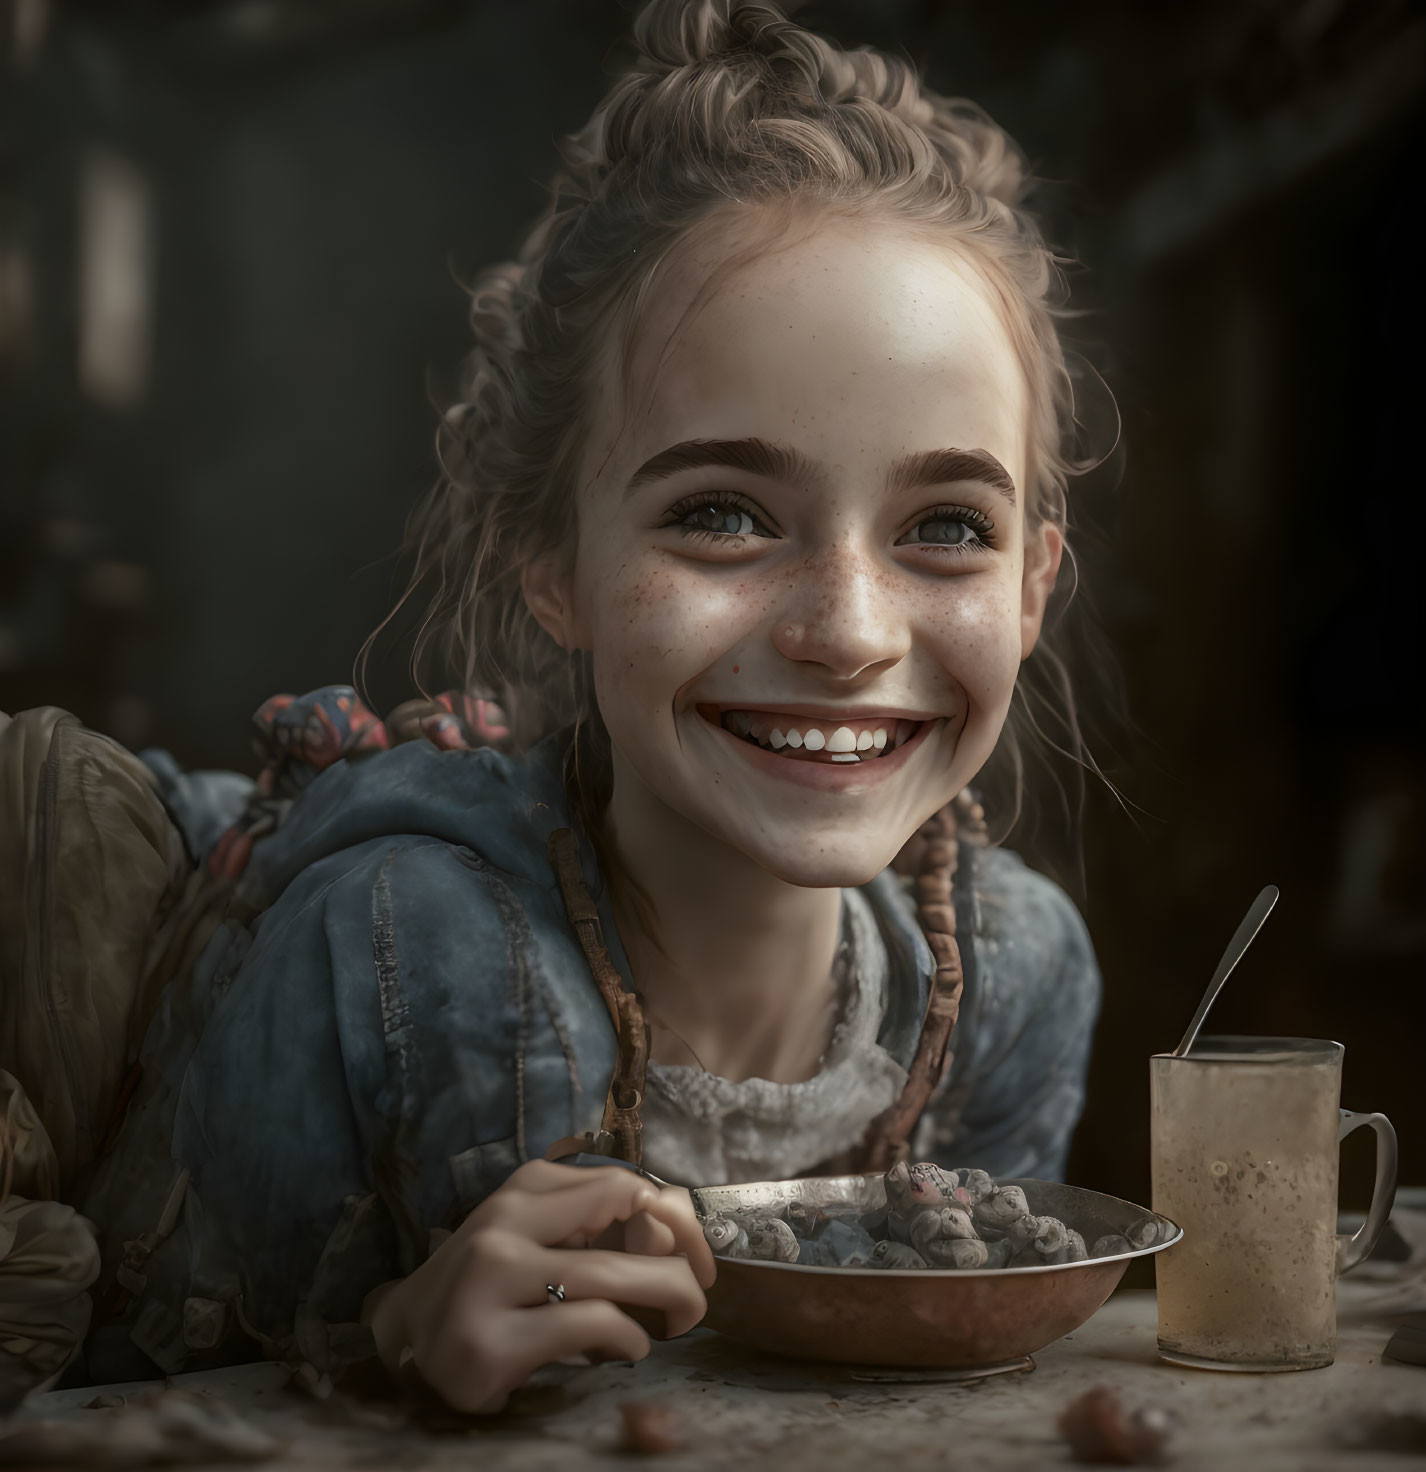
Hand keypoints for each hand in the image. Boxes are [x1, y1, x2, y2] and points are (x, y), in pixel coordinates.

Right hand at [364, 1159, 715, 1414]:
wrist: (408, 1338)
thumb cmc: (494, 1285)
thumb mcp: (542, 1235)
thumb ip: (599, 1224)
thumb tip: (678, 1222)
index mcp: (525, 1187)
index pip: (626, 1184)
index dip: (676, 1221)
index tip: (695, 1258)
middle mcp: (503, 1222)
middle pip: (629, 1218)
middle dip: (682, 1265)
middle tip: (693, 1300)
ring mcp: (491, 1280)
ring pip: (615, 1275)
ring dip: (666, 1302)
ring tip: (672, 1325)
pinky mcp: (488, 1341)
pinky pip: (589, 1325)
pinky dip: (627, 1338)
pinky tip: (626, 1349)